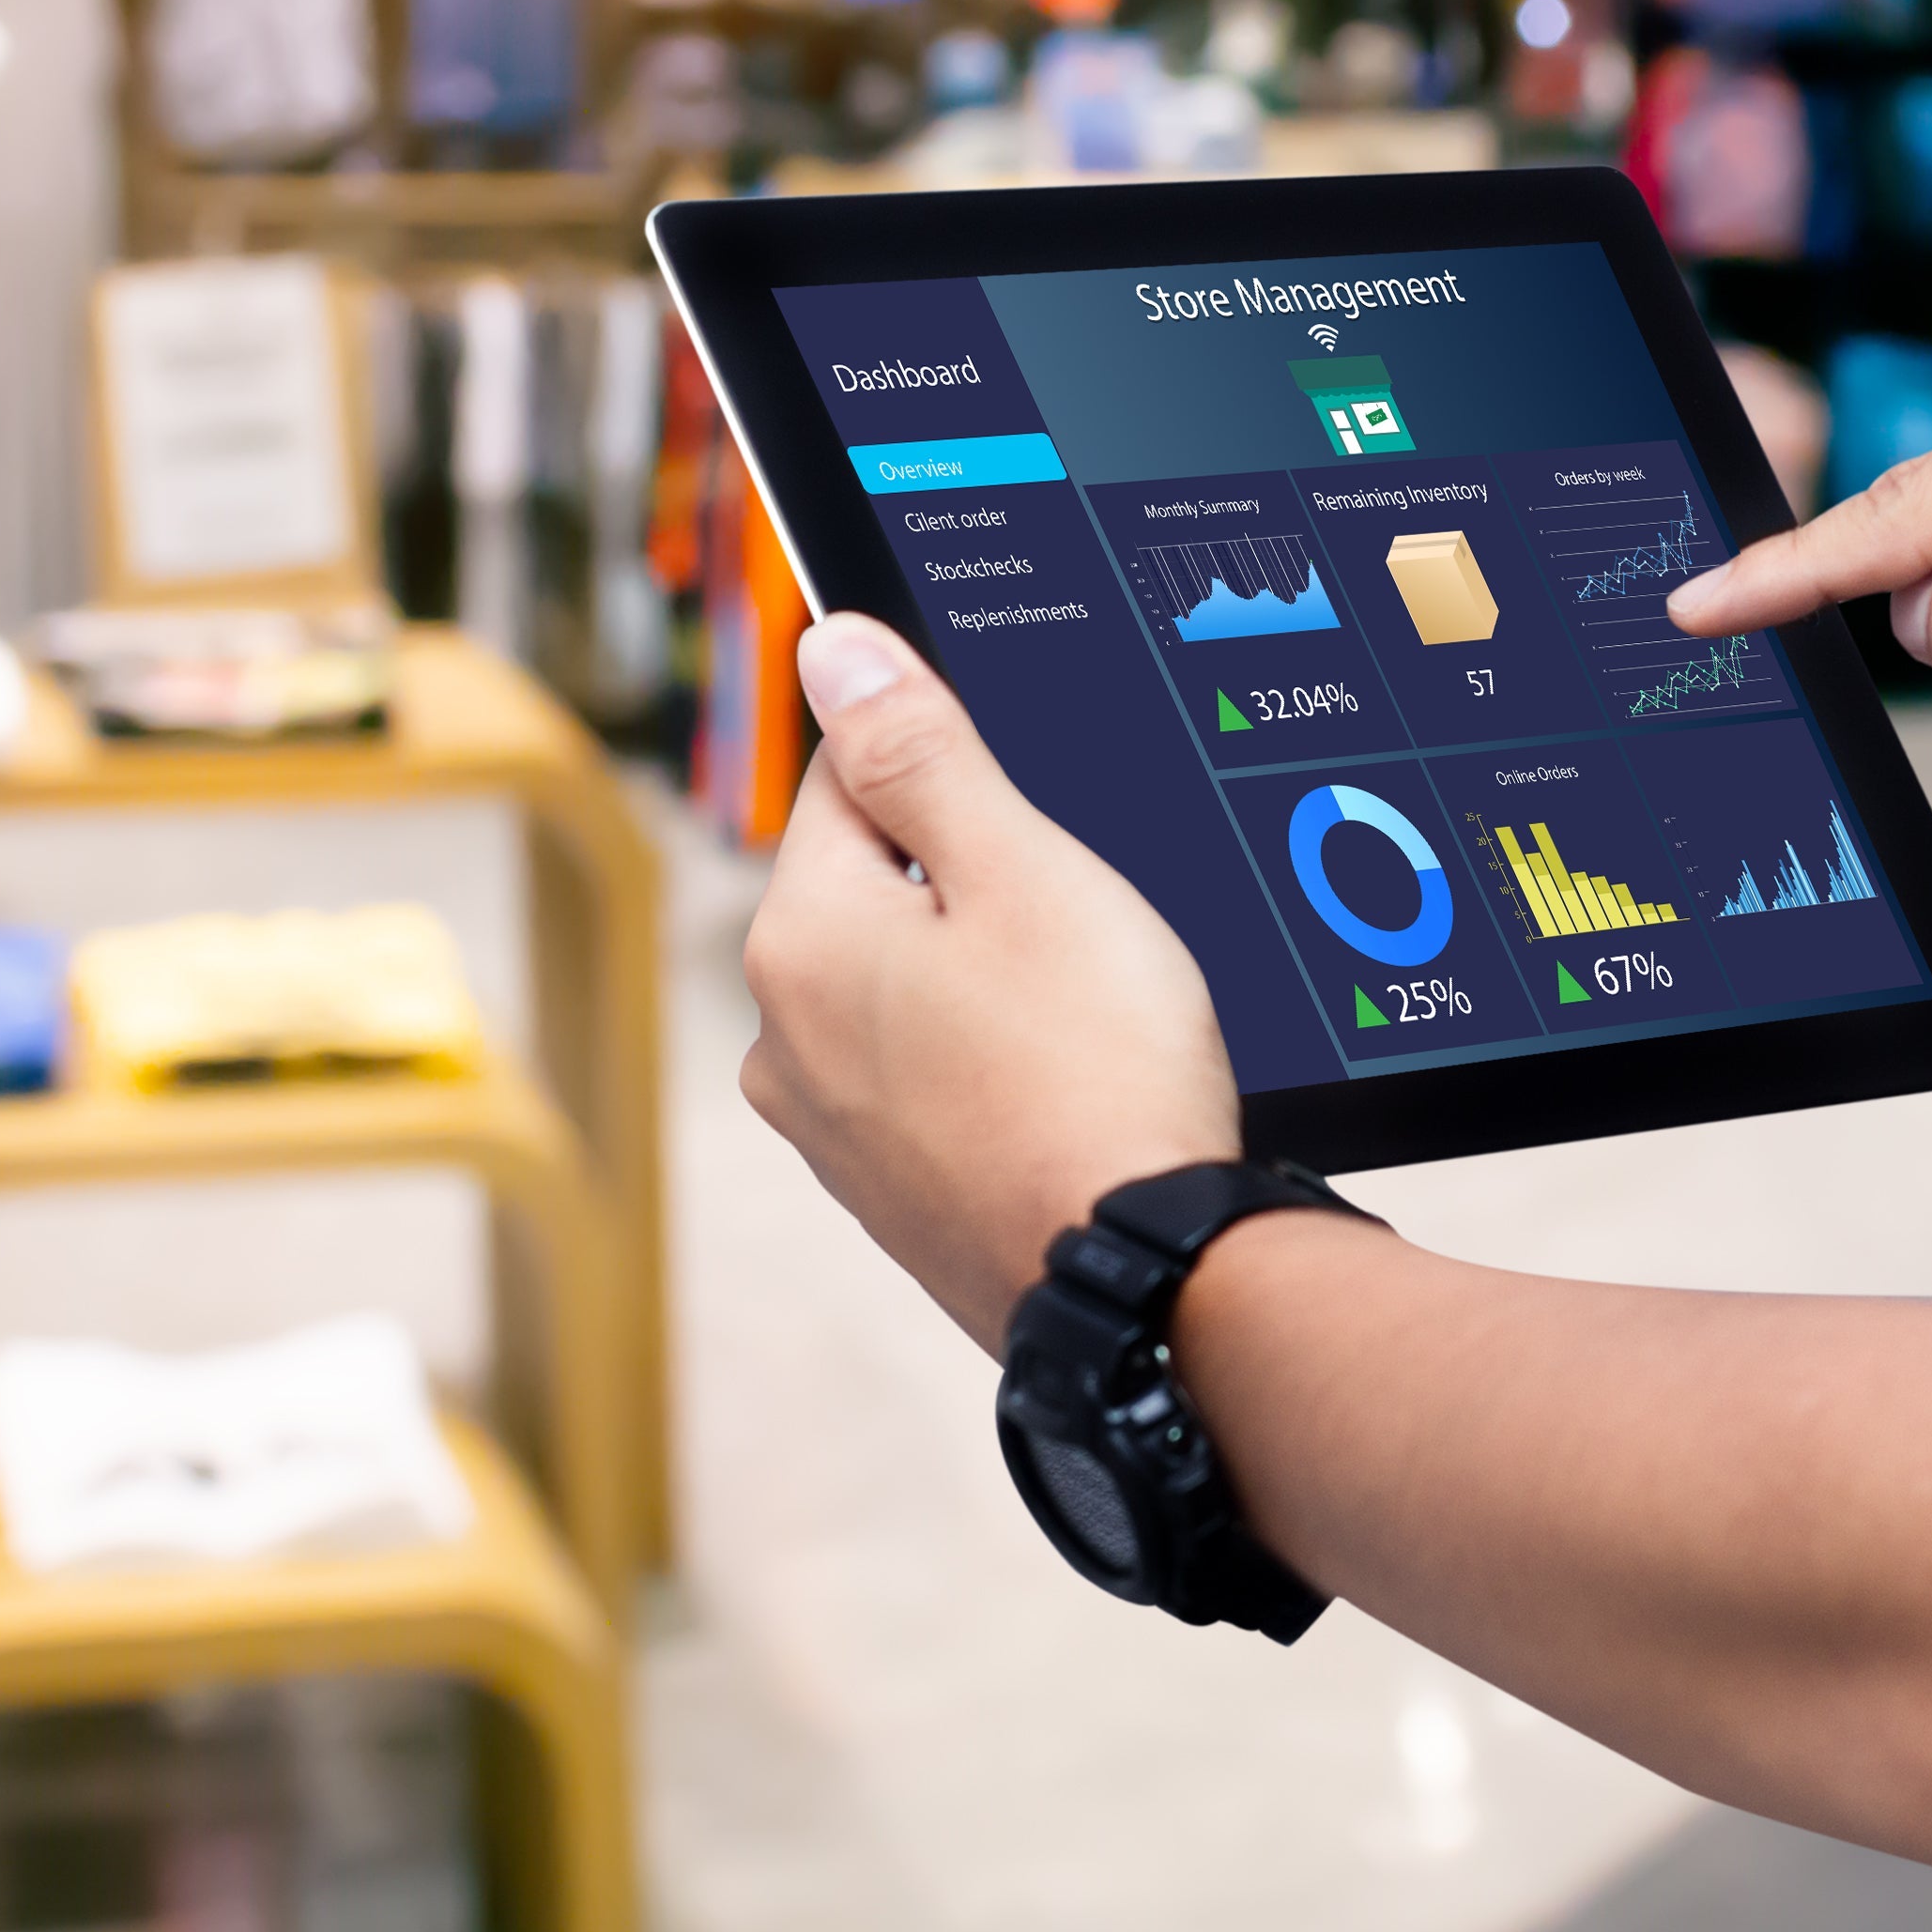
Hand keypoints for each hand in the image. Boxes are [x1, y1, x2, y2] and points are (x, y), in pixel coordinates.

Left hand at [740, 615, 1242, 1345]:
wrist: (1148, 1285)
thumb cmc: (1096, 1068)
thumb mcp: (1020, 869)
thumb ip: (918, 750)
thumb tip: (830, 647)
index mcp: (797, 937)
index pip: (851, 775)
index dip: (957, 770)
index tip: (1037, 814)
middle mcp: (783, 1036)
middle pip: (878, 885)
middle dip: (973, 881)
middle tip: (1081, 926)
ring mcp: (831, 1129)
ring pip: (912, 987)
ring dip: (988, 976)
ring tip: (1087, 1015)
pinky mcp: (889, 1195)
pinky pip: (935, 1079)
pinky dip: (995, 1064)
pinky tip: (1070, 1084)